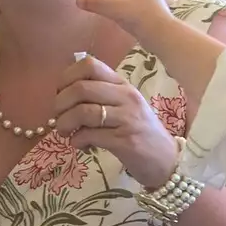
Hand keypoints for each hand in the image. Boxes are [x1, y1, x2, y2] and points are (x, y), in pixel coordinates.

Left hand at [52, 55, 178, 188]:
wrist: (167, 160)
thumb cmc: (140, 132)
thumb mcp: (124, 106)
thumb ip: (100, 97)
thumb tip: (63, 96)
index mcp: (123, 84)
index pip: (89, 65)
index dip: (66, 78)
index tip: (61, 94)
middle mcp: (126, 97)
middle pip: (81, 88)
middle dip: (60, 103)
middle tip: (58, 117)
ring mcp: (127, 118)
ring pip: (83, 111)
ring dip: (64, 123)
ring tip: (65, 132)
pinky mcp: (125, 141)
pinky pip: (89, 135)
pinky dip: (77, 141)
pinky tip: (81, 145)